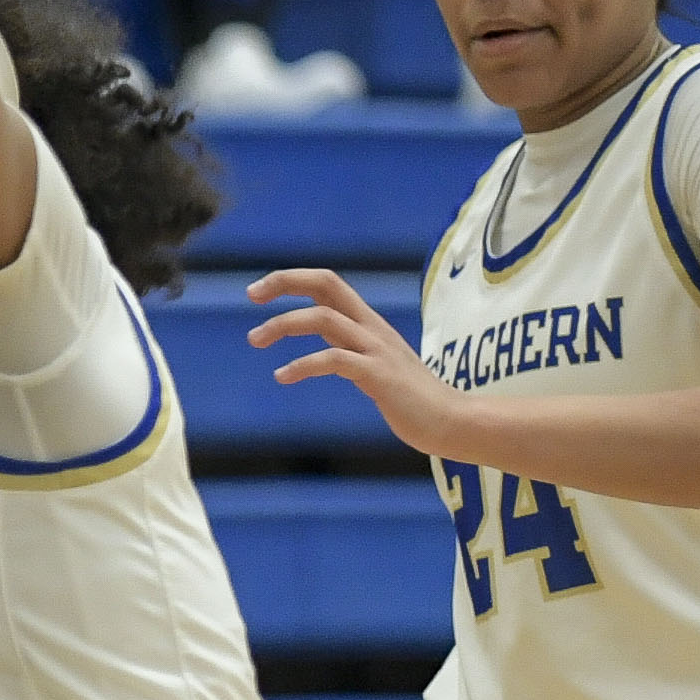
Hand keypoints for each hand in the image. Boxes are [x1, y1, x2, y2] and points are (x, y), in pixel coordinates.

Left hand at [246, 268, 462, 456]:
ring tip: (254, 338)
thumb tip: (324, 340)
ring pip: (324, 318)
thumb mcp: (373, 362)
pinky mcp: (378, 375)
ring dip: (284, 324)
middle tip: (250, 295)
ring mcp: (375, 349)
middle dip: (286, 282)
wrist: (449, 419)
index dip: (292, 279)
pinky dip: (303, 365)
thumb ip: (349, 346)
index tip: (258, 291)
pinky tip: (282, 376)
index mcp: (367, 322)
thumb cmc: (409, 397)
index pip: (327, 282)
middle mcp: (371, 327)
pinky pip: (334, 360)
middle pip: (326, 283)